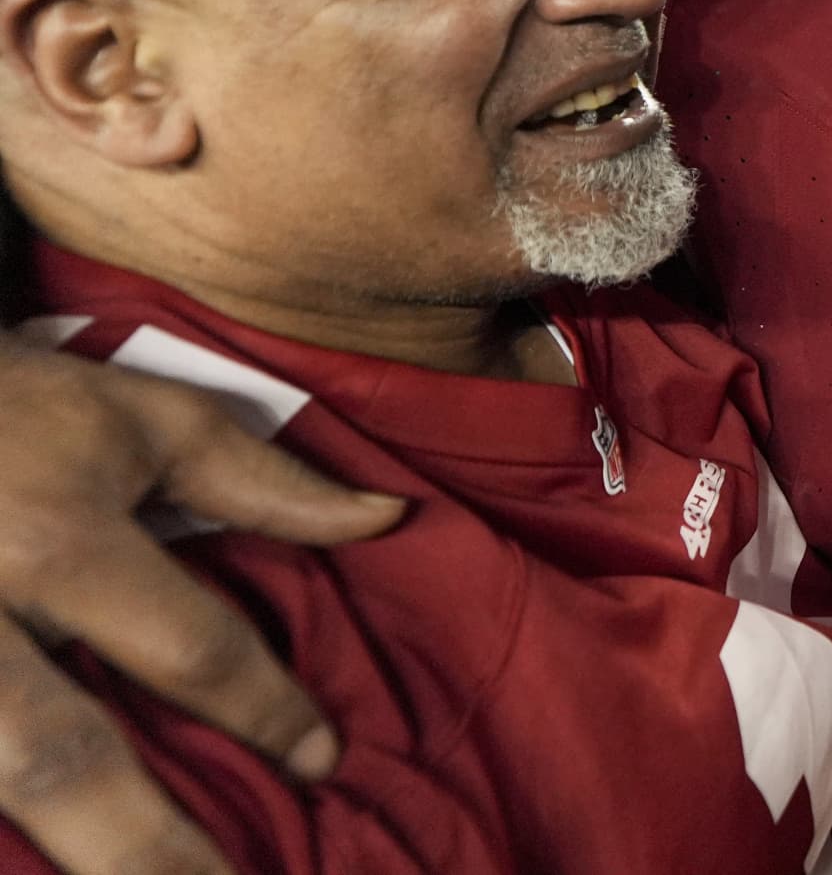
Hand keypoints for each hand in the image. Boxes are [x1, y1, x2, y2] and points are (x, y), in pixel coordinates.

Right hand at [0, 340, 403, 874]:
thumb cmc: (8, 411)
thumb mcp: (137, 419)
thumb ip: (260, 479)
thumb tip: (385, 521)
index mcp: (54, 539)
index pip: (188, 650)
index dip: (266, 714)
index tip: (323, 761)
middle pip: (59, 763)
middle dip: (146, 852)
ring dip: (77, 856)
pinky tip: (39, 868)